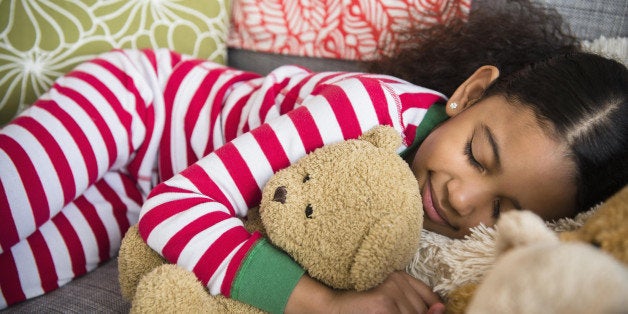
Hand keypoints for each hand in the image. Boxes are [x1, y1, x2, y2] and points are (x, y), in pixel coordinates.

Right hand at [286, 272, 444, 313]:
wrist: (332, 307)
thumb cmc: (360, 305)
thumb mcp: (390, 299)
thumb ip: (415, 303)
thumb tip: (441, 308)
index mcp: (398, 275)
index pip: (429, 297)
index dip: (429, 310)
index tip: (427, 311)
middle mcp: (397, 278)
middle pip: (422, 309)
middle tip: (387, 310)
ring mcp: (391, 289)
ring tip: (381, 311)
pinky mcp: (384, 301)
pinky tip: (378, 312)